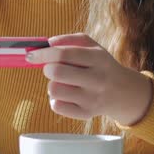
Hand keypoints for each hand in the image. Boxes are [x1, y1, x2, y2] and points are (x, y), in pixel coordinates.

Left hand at [25, 33, 152, 125]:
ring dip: (52, 84)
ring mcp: (92, 99)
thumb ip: (69, 40)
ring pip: (54, 90)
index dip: (43, 53)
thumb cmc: (100, 64)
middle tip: (51, 69)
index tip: (31, 55)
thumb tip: (48, 44)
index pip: (64, 54)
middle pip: (56, 73)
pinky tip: (66, 95)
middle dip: (47, 68)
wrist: (123, 92)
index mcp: (98, 58)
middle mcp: (97, 79)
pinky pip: (56, 106)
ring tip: (62, 82)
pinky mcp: (86, 114)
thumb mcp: (92, 46)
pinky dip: (55, 99)